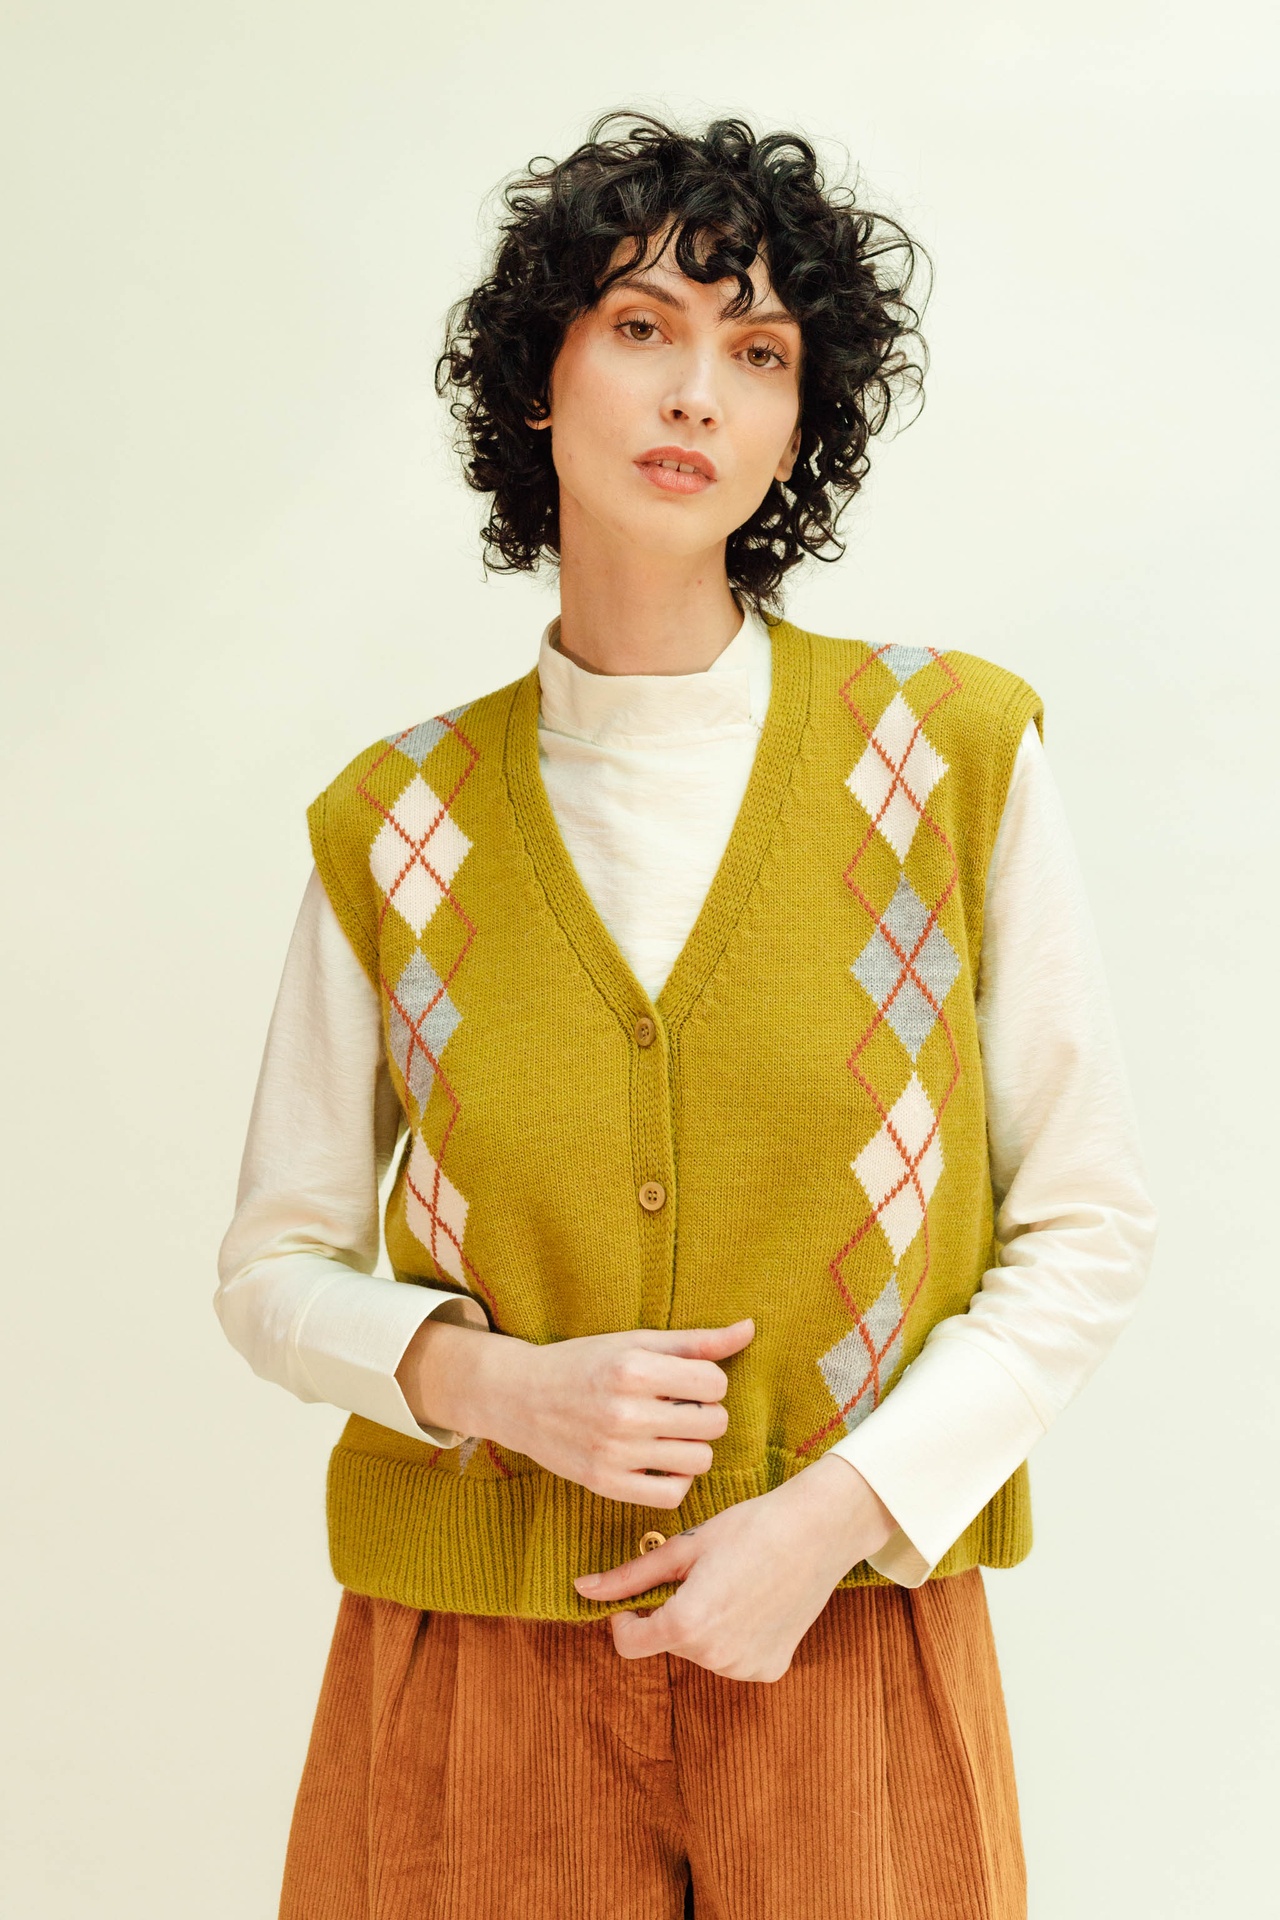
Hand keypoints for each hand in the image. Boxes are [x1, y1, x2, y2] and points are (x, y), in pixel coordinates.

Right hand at [397, 1313, 755, 1508]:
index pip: (714, 1383)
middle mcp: (624, 1411)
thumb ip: (695, 1341)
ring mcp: (614, 1452)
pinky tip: (658, 1460)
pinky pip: (671, 1493)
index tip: (685, 1382)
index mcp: (633, 1368)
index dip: (707, 1382)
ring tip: (668, 1433)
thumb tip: (749, 1329)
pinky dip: (674, 1478)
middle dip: (703, 1413)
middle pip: (713, 1423)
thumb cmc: (584, 1363)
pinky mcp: (605, 1484)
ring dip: (692, 1447)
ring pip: (698, 1460)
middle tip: (677, 1407)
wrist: (520, 1397)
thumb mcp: (635, 1342)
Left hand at [572, 1453, 897, 1680]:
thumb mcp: (684, 1547)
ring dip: (703, 1626)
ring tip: (733, 1584)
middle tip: (704, 1573)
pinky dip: (734, 1637)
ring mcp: (745, 1667)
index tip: (639, 1597)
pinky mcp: (770, 1669)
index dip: (625, 1619)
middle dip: (673, 1613)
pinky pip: (733, 1659)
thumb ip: (630, 1576)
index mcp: (688, 1624)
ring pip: (701, 1651)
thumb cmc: (750, 1528)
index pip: (629, 1643)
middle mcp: (715, 1657)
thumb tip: (582, 1589)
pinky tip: (755, 1602)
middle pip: (669, 1642)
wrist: (818, 1530)